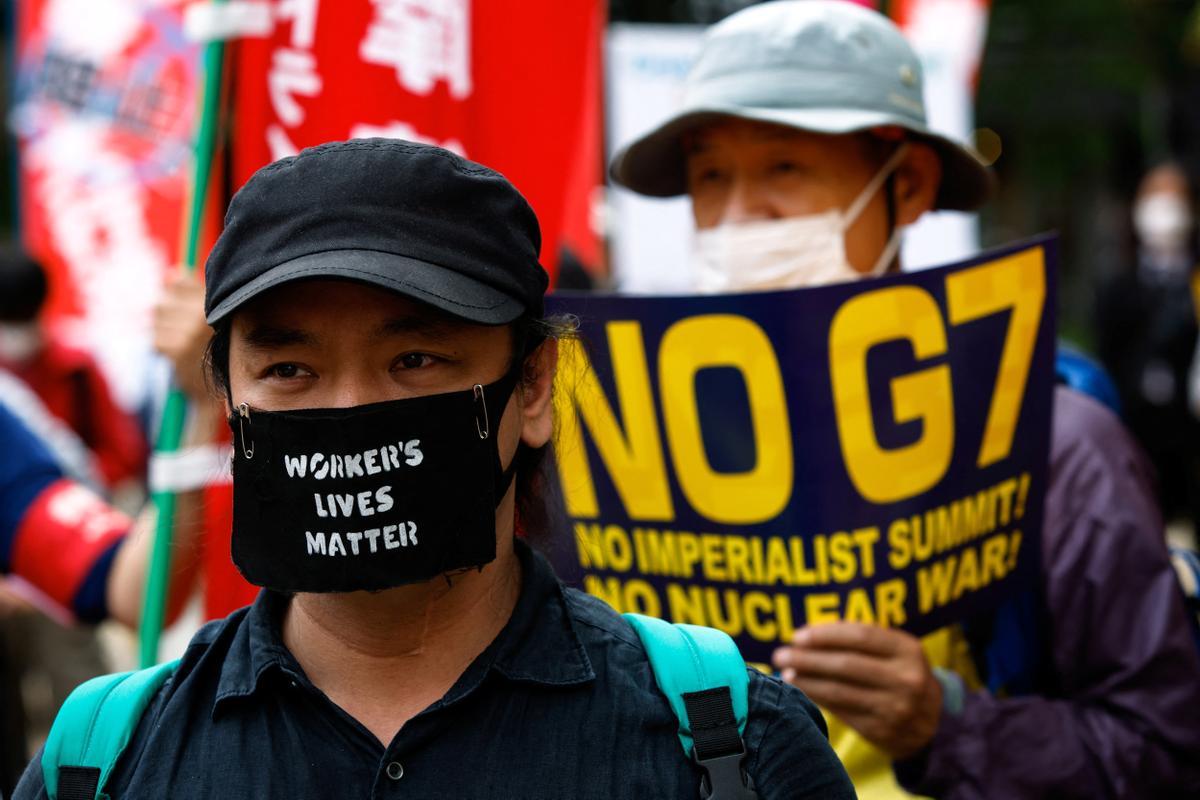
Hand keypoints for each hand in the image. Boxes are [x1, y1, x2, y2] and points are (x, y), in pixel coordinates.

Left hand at [153, 271, 211, 400]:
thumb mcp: (215, 314)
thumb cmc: (220, 346)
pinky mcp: (178, 349)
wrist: (228, 387)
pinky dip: (164, 349)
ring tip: (183, 344)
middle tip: (182, 332)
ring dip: (164, 333)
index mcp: (216, 300)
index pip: (177, 280)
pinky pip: (156, 341)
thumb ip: (192, 290)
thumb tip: (170, 274)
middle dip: (166, 317)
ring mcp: (190, 332)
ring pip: (156, 321)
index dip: (175, 294)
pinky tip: (181, 356)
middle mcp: (204, 313)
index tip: (183, 307)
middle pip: (161, 302)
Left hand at [772, 622, 941, 758]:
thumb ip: (862, 639)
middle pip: (846, 665)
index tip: (798, 635)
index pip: (861, 636)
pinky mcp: (880, 730)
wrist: (931, 723)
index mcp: (909, 650)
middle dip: (808, 659)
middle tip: (780, 654)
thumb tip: (810, 635)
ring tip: (785, 672)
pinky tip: (801, 690)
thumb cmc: (901, 674)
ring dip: (807, 680)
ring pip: (839, 691)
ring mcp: (894, 707)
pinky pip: (840, 711)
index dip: (826, 635)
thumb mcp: (896, 651)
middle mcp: (905, 679)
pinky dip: (817, 698)